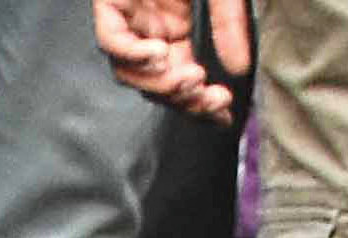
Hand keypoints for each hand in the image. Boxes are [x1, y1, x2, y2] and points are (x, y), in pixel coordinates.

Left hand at [97, 0, 233, 118]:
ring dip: (160, 84)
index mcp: (171, 29)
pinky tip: (160, 55)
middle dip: (183, 99)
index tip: (224, 116)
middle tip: (213, 99)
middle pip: (153, 84)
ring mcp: (126, 19)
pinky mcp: (109, 0)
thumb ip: (229, 24)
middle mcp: (145, 31)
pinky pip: (110, 39)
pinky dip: (131, 54)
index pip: (178, 80)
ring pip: (129, 72)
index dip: (198, 103)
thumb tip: (238, 68)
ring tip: (191, 78)